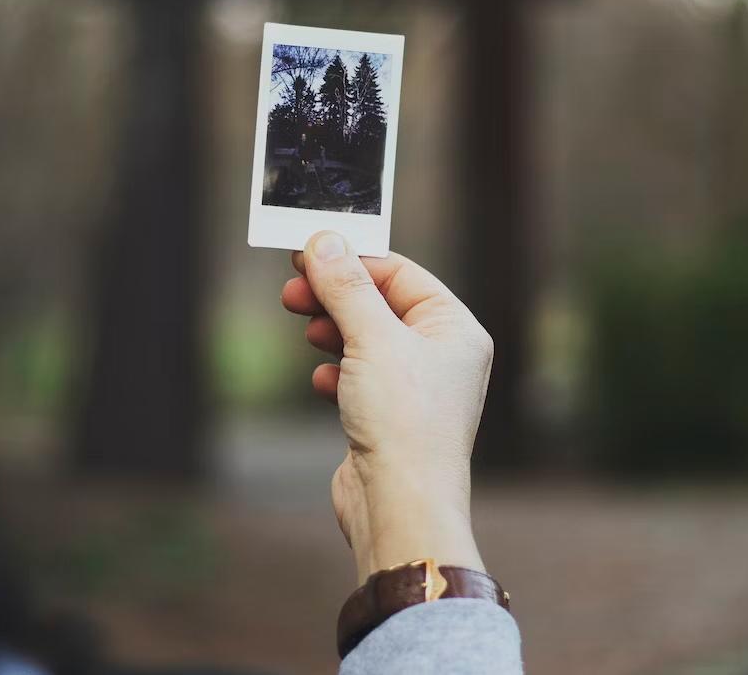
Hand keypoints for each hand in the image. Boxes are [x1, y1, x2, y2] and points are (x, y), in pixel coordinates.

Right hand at [281, 231, 491, 584]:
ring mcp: (414, 389)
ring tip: (306, 330)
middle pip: (379, 304)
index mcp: (454, 329)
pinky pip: (357, 377)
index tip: (307, 251)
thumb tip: (325, 242)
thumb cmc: (405, 423)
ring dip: (332, 330)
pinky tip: (322, 378)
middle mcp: (441, 356)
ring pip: (365, 340)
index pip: (400, 273)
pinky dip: (336, 370)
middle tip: (292, 290)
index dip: (352, 260)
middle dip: (335, 296)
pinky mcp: (388, 417)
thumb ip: (346, 287)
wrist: (400, 505)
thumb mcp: (372, 339)